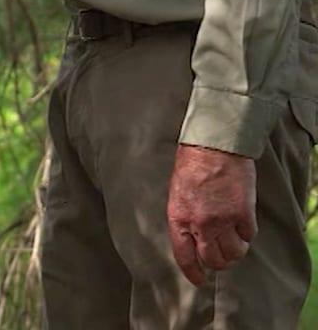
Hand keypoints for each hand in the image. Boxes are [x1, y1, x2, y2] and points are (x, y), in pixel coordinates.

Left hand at [168, 143, 257, 286]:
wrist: (214, 146)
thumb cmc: (191, 164)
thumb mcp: (177, 193)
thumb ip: (185, 216)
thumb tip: (193, 236)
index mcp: (178, 218)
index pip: (184, 256)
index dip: (193, 272)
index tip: (199, 280)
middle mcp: (200, 224)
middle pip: (213, 259)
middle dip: (218, 262)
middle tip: (221, 257)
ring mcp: (224, 220)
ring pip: (234, 253)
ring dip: (235, 251)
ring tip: (234, 242)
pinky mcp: (243, 214)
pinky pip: (249, 236)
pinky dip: (247, 234)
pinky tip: (243, 225)